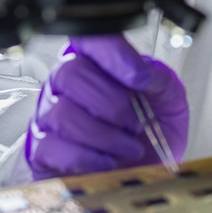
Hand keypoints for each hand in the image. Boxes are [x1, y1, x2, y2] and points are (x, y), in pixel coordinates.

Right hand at [25, 34, 188, 179]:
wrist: (147, 175)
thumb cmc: (154, 132)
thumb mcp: (170, 100)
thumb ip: (158, 78)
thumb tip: (140, 72)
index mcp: (96, 64)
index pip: (87, 38)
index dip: (110, 53)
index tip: (138, 78)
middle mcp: (66, 85)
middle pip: (70, 73)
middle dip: (113, 104)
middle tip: (137, 123)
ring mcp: (49, 117)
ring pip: (63, 113)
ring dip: (105, 135)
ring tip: (130, 147)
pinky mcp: (42, 152)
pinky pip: (50, 147)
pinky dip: (87, 157)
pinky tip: (109, 161)